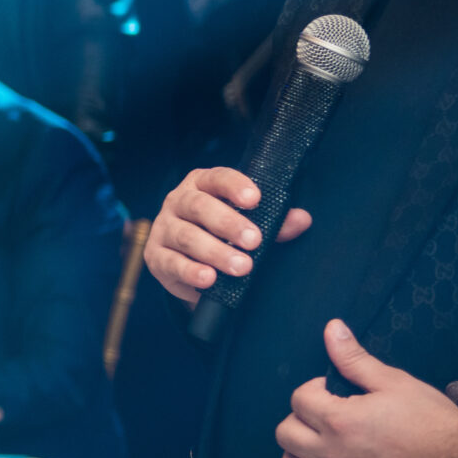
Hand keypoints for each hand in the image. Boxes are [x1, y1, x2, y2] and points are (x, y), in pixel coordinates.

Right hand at [146, 166, 311, 304]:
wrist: (189, 263)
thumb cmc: (223, 235)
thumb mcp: (250, 225)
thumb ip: (274, 223)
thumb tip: (302, 219)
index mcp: (202, 185)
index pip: (216, 178)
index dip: (234, 186)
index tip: (255, 199)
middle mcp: (178, 201)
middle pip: (198, 206)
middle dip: (228, 223)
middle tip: (254, 241)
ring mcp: (164, 228)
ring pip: (186, 236)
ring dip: (215, 252)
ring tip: (241, 267)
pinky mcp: (155, 256)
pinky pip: (171, 262)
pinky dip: (190, 271)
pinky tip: (209, 279)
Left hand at [276, 320, 457, 457]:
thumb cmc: (432, 418)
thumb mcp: (393, 381)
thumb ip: (354, 358)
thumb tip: (331, 329)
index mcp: (340, 422)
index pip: (298, 400)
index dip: (314, 390)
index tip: (334, 392)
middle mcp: (334, 456)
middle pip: (285, 434)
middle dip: (300, 419)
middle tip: (325, 415)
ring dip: (297, 455)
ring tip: (319, 444)